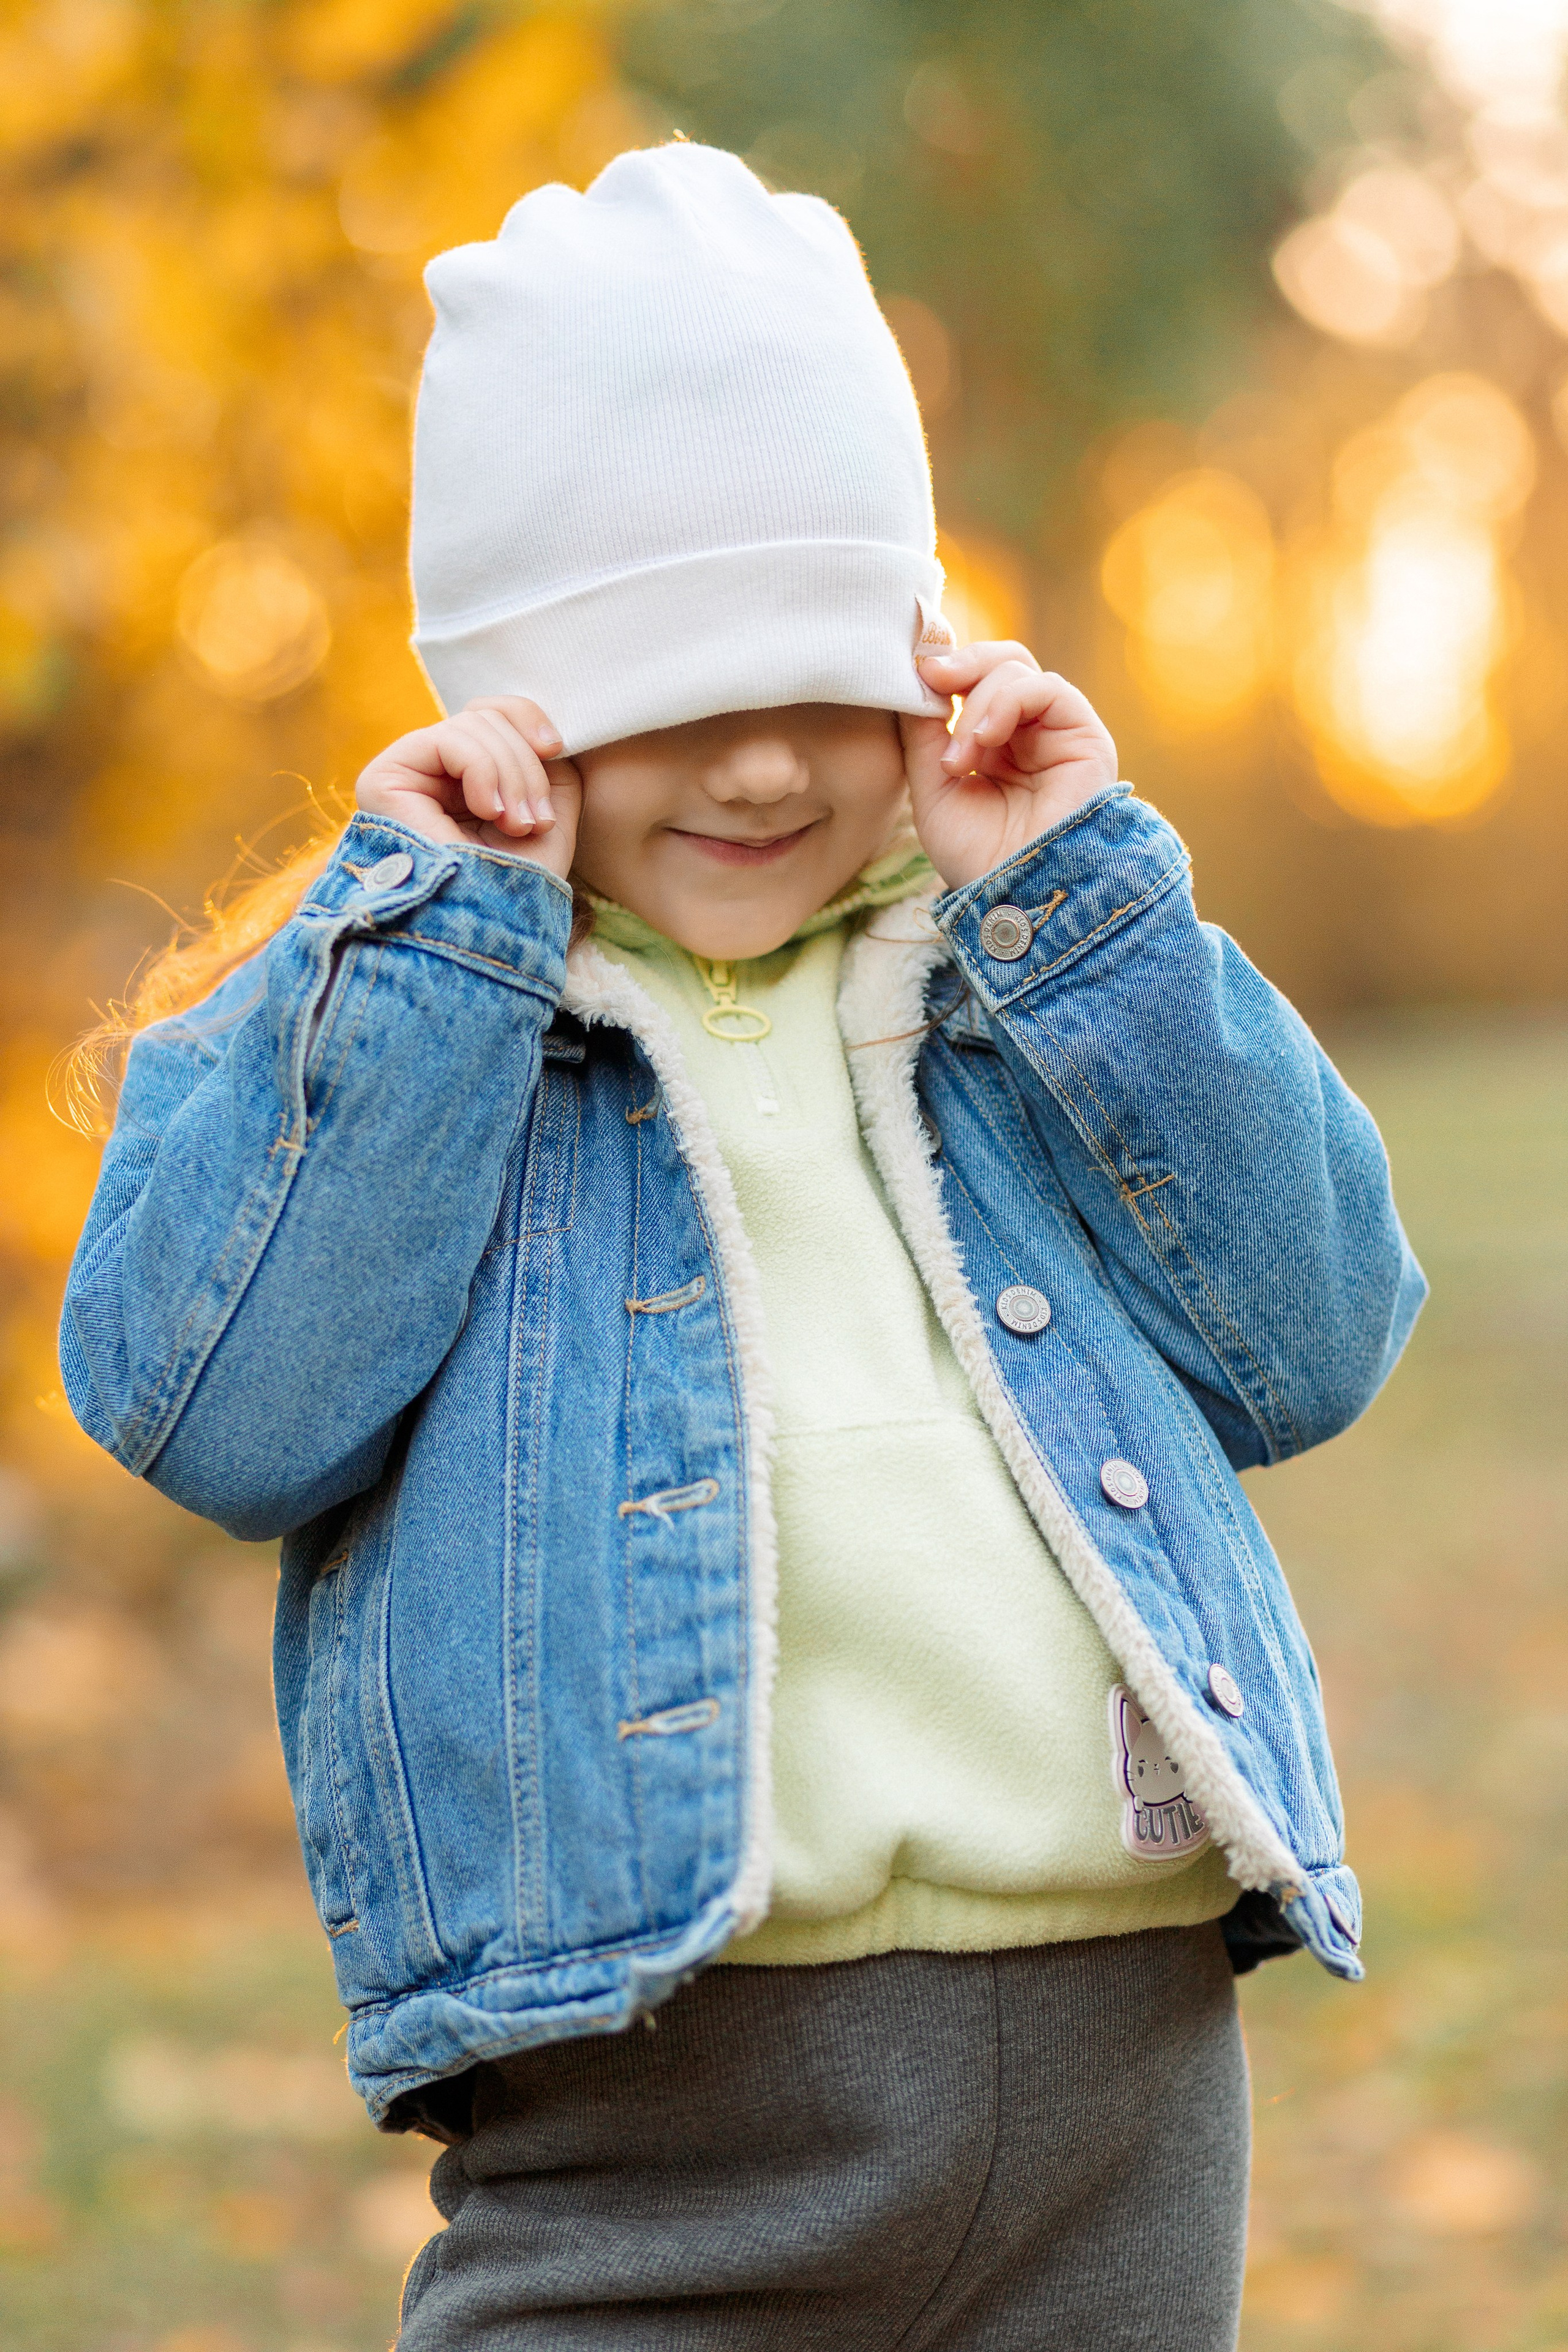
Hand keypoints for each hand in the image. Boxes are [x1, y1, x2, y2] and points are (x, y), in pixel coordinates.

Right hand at [355, 696, 580, 879]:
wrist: (487, 931)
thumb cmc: (517, 886)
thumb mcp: (549, 816)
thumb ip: (548, 767)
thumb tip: (543, 729)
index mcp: (463, 779)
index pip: (491, 715)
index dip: (527, 720)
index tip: (557, 748)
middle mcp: (430, 773)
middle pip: (485, 718)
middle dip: (525, 765)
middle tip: (533, 821)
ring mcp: (404, 774)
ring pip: (472, 726)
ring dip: (510, 775)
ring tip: (516, 826)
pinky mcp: (384, 779)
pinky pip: (448, 740)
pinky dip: (483, 770)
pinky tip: (489, 812)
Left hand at [901, 643, 1117, 889]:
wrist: (1015, 895)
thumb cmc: (975, 856)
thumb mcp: (932, 788)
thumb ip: (923, 733)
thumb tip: (916, 676)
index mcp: (995, 743)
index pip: (975, 679)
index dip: (946, 668)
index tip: (915, 673)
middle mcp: (1029, 731)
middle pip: (1000, 661)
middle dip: (961, 664)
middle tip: (930, 679)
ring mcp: (1057, 731)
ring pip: (1017, 670)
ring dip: (977, 706)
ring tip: (960, 760)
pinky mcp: (1084, 735)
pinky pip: (1046, 687)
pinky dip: (1006, 702)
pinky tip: (985, 742)